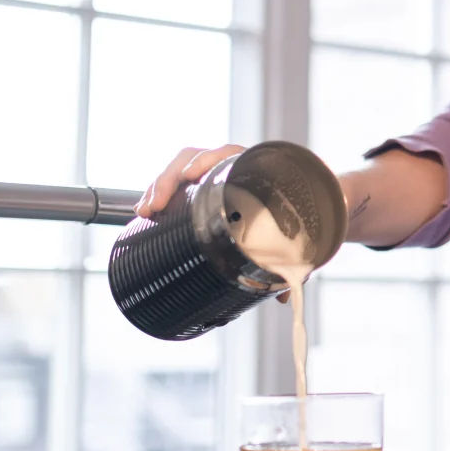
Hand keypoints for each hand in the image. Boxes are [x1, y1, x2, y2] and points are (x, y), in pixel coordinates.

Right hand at [135, 144, 294, 302]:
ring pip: (180, 168)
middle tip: (155, 205)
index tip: (190, 176)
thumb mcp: (289, 240)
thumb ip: (287, 261)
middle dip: (169, 178)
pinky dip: (159, 195)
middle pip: (194, 158)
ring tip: (145, 211)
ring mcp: (215, 176)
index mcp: (256, 171)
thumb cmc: (294, 222)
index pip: (227, 154)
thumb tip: (283, 296)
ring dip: (159, 187)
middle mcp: (233, 169)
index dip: (206, 160)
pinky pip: (176, 184)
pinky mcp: (201, 189)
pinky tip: (147, 211)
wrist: (303, 214)